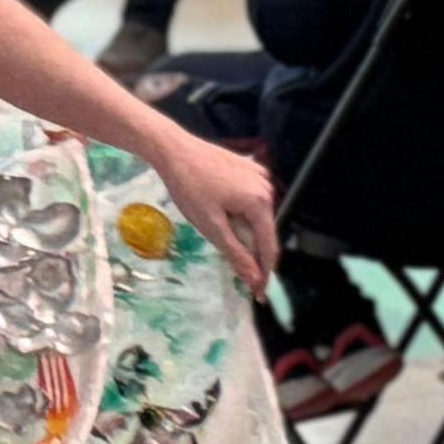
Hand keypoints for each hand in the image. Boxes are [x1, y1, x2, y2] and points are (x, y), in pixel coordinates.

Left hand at [151, 130, 277, 294]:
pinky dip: (241, 215)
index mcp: (260, 202)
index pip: (270, 247)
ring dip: (245, 233)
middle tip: (237, 273)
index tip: (259, 294)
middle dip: (252, 253)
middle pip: (264, 232)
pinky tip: (222, 215)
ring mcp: (259, 176)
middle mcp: (267, 187)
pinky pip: (251, 201)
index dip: (265, 273)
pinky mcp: (249, 169)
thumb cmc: (189, 187)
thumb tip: (255, 279)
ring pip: (257, 217)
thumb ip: (236, 254)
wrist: (174, 149)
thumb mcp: (211, 226)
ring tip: (221, 236)